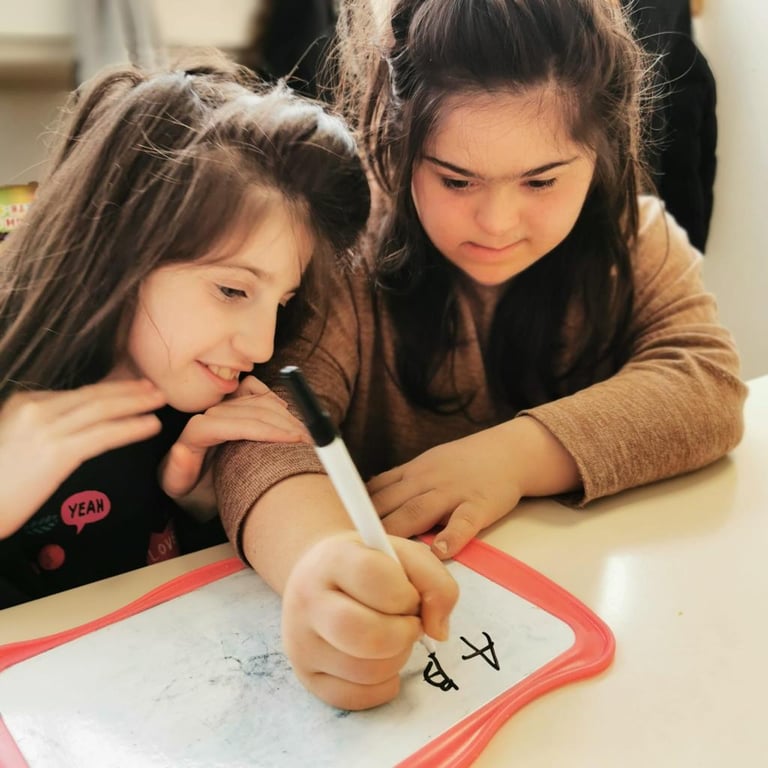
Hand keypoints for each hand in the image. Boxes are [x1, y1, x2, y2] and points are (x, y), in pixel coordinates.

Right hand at [0, 379, 165, 536]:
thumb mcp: (12, 443)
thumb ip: (40, 430)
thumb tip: (70, 430)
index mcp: (23, 404)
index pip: (76, 395)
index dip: (109, 389)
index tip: (131, 388)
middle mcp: (35, 409)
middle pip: (93, 395)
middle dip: (128, 390)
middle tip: (154, 388)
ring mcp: (46, 429)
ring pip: (102, 410)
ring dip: (136, 404)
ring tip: (160, 402)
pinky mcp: (57, 453)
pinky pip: (104, 435)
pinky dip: (131, 428)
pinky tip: (150, 426)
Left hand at [161, 375, 309, 497]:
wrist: (194, 483)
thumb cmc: (190, 488)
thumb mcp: (179, 487)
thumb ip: (179, 472)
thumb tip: (181, 450)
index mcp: (196, 432)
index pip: (233, 424)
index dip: (265, 429)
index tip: (291, 439)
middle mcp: (209, 414)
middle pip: (251, 410)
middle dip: (283, 423)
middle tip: (309, 441)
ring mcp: (223, 405)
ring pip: (257, 399)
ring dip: (285, 414)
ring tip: (306, 433)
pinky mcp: (233, 403)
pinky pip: (254, 388)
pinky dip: (271, 396)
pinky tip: (286, 410)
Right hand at [281, 531, 457, 709]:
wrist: (318, 575)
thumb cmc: (368, 564)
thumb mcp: (404, 555)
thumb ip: (435, 582)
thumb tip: (438, 632)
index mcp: (332, 559)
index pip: (374, 579)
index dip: (405, 593)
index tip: (409, 595)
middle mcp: (308, 600)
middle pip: (368, 636)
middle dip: (405, 634)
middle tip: (409, 623)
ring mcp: (301, 642)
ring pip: (366, 671)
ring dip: (397, 658)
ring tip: (394, 638)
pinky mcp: (305, 676)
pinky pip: (355, 698)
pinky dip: (382, 685)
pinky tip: (382, 660)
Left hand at [368, 418, 580, 559]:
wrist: (510, 452)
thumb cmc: (463, 463)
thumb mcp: (425, 465)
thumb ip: (397, 482)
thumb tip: (364, 496)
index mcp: (412, 473)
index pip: (376, 491)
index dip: (354, 511)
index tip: (334, 531)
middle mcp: (427, 481)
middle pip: (391, 503)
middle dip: (368, 526)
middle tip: (348, 551)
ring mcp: (453, 492)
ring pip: (420, 511)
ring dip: (399, 531)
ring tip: (383, 555)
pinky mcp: (480, 505)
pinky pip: (464, 521)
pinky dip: (453, 536)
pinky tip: (442, 551)